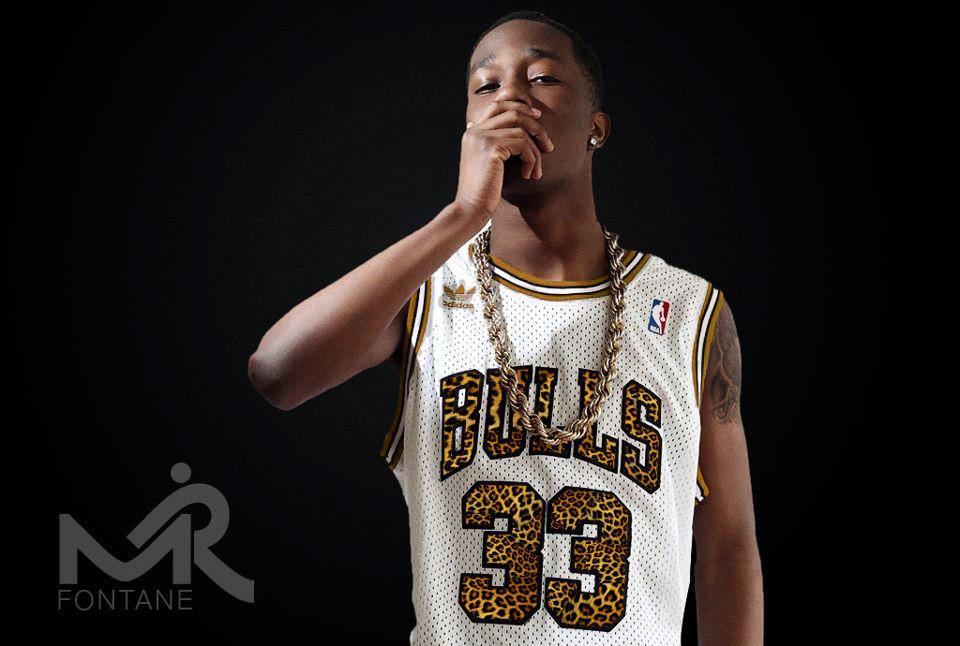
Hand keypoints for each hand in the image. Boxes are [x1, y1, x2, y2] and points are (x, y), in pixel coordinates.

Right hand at [454, 100, 555, 217]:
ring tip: (536, 170)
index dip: (520, 106)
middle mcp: (475, 130)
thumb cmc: (483, 191)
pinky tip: (528, 175)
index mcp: (473, 131)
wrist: (471, 208)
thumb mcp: (490, 163)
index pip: (498, 105)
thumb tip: (518, 132)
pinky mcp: (492, 147)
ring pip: (521, 130)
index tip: (537, 117)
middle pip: (513, 112)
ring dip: (536, 151)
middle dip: (536, 127)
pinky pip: (522, 144)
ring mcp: (482, 137)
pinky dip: (531, 159)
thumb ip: (498, 144)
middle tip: (548, 146)